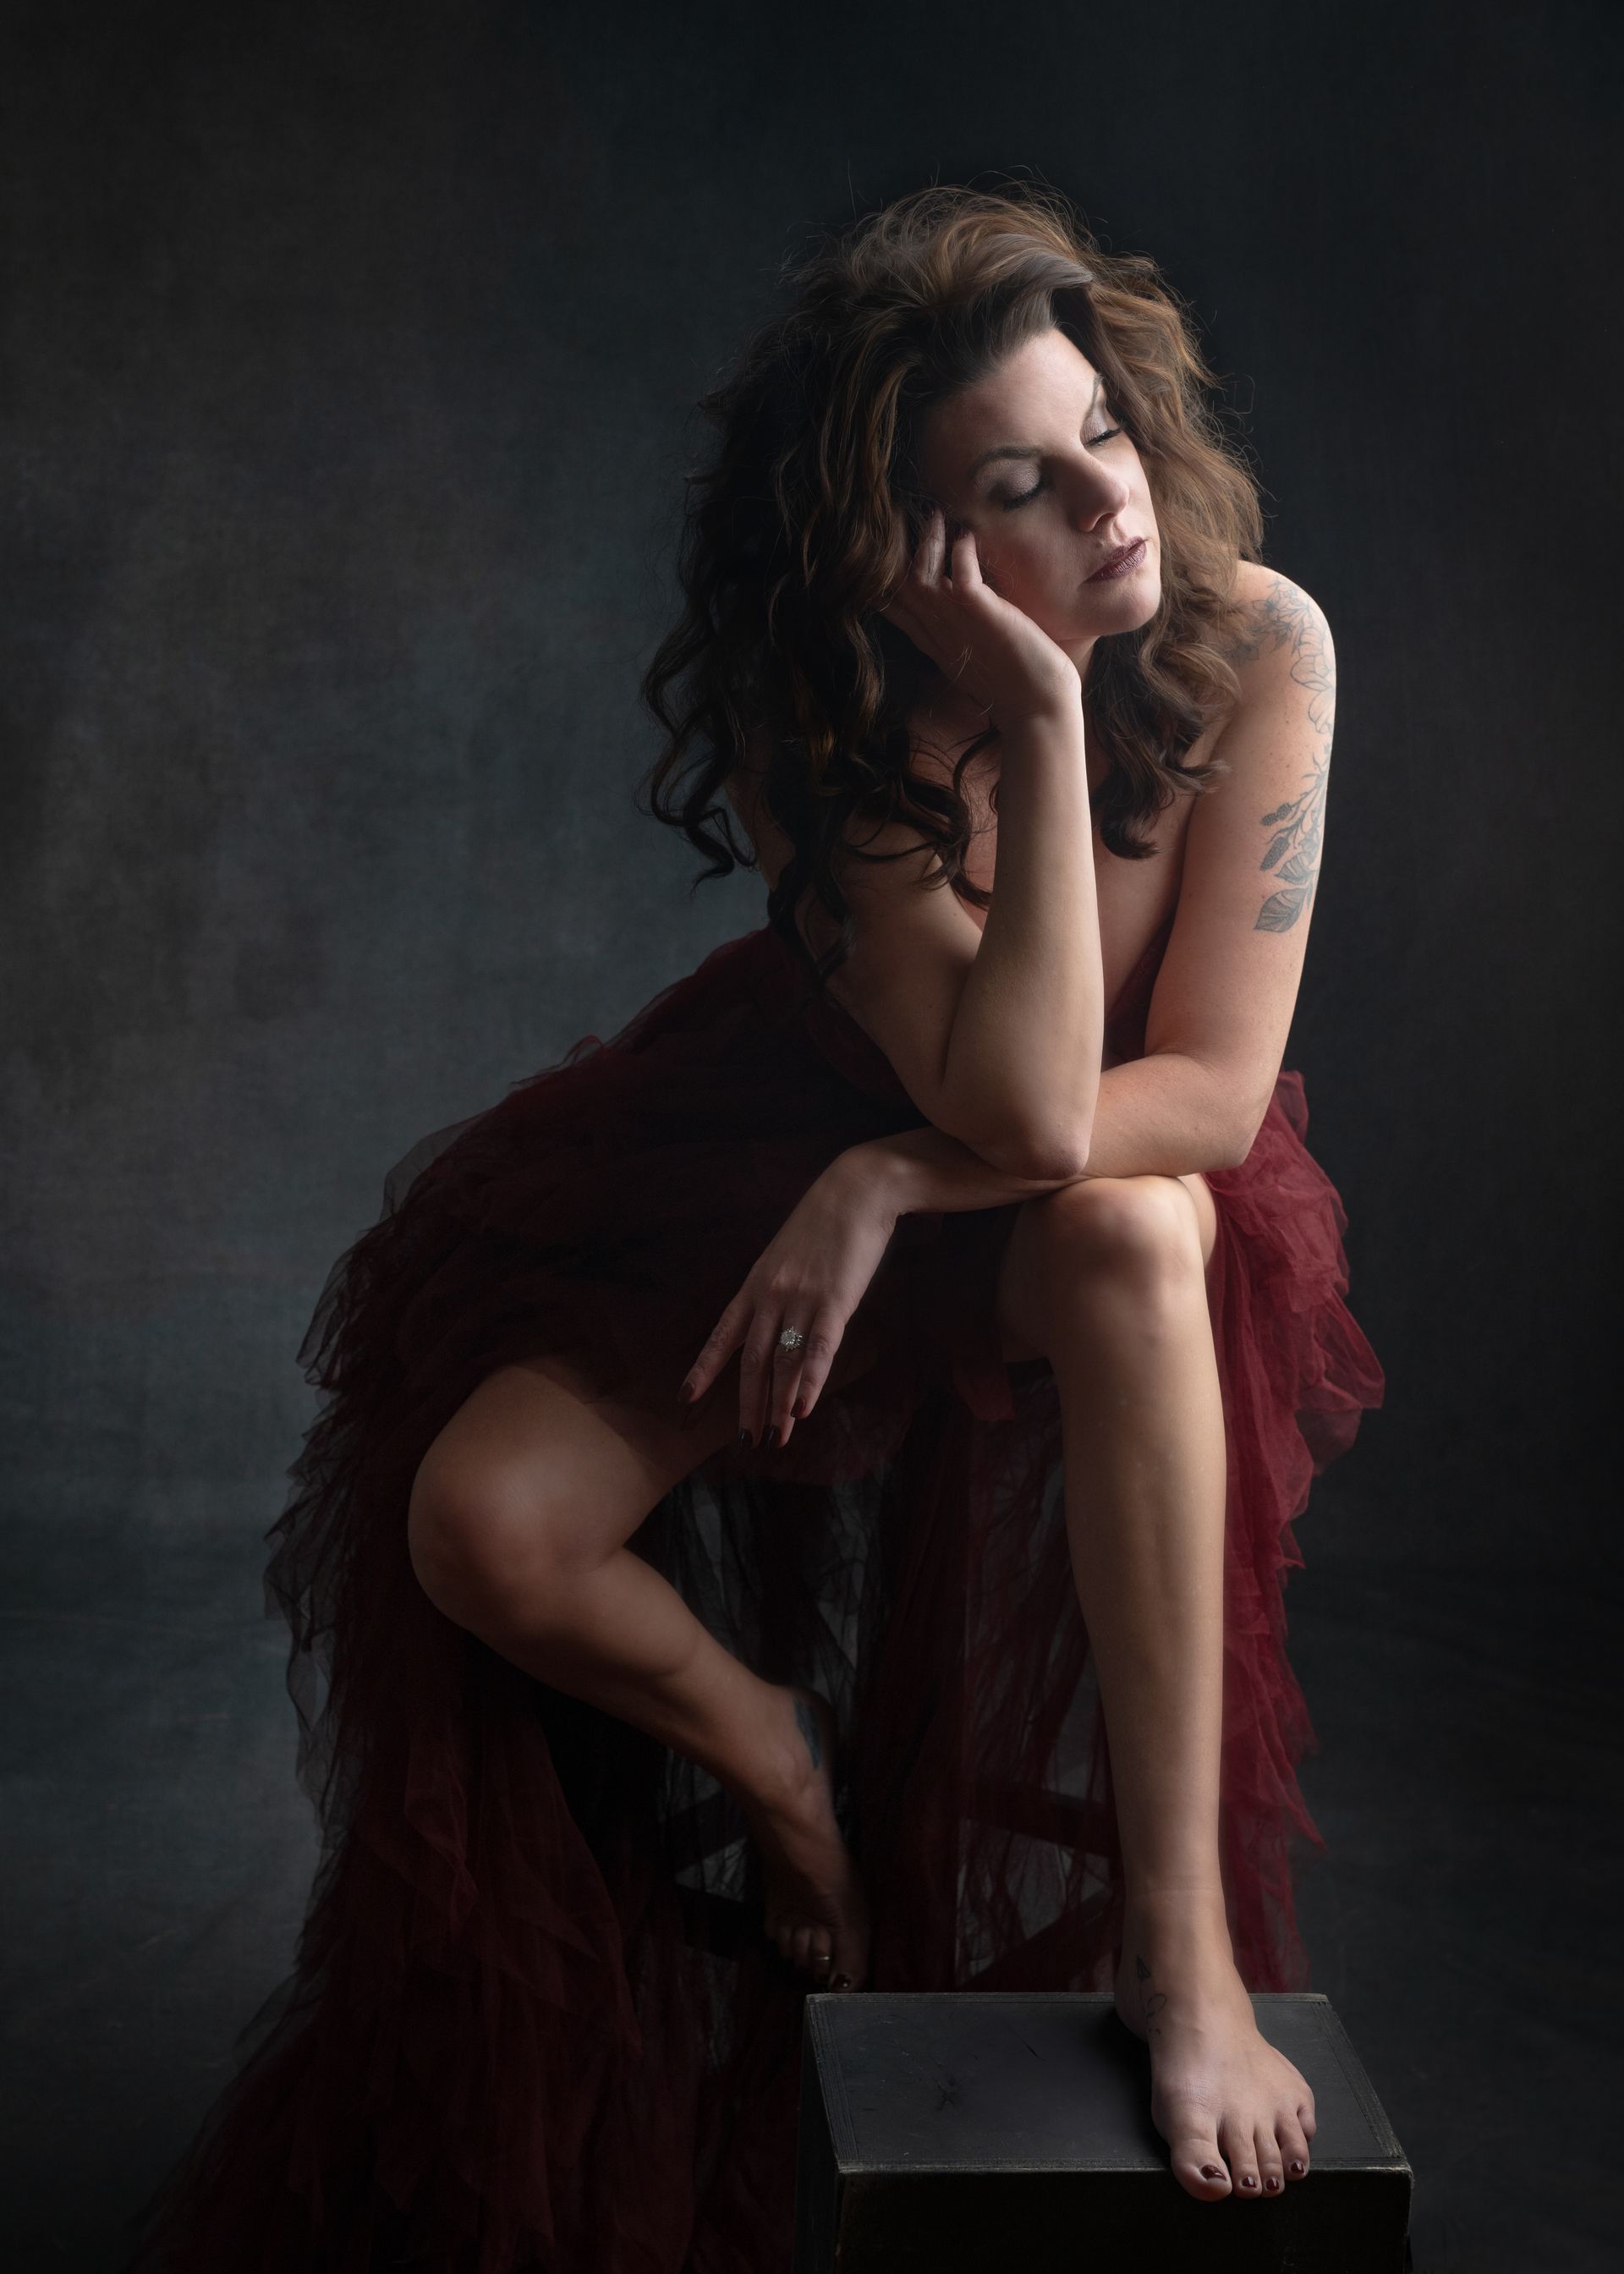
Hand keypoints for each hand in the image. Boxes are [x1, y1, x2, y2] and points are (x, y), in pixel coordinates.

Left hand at [677, 1155, 899, 1449]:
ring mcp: (800, 1298)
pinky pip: (817, 1349)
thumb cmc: (825, 1223)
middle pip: (752, 1360)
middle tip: (745, 1441)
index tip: (686, 1398)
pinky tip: (803, 1410)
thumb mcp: (787, 1256)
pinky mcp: (834, 1300)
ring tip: (775, 1438)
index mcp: (755, 1285)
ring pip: (783, 1362)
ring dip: (778, 1405)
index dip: (704, 1369)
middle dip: (747, 1404)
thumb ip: (777, 1289)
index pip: (722, 1335)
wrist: (856, 1190)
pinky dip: (808, 1382)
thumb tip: (775, 1321)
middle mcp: (771, 1296)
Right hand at [880, 504, 1081, 727]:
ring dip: (928, 543)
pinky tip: (967, 535)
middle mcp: (938, 631)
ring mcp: (958, 624)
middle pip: (897, 586)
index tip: (883, 548)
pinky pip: (962, 576)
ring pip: (920, 576)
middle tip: (904, 518)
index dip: (883, 577)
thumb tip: (959, 605)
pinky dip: (961, 552)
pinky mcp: (983, 616)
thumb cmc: (1015, 682)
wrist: (1038, 708)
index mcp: (933, 641)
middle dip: (895, 551)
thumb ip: (961, 630)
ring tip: (936, 516)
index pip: (892, 606)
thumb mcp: (975, 654)